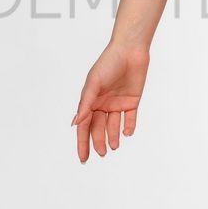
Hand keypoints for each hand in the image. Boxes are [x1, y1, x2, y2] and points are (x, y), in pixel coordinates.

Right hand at [70, 40, 150, 162]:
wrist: (130, 50)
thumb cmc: (108, 63)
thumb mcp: (94, 83)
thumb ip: (85, 103)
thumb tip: (75, 123)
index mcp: (90, 100)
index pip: (84, 126)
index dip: (82, 142)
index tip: (83, 157)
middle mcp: (103, 104)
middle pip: (98, 128)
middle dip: (98, 142)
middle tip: (102, 154)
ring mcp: (117, 103)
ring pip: (113, 126)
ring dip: (113, 137)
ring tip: (114, 147)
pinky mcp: (132, 101)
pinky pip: (130, 119)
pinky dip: (128, 127)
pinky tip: (127, 133)